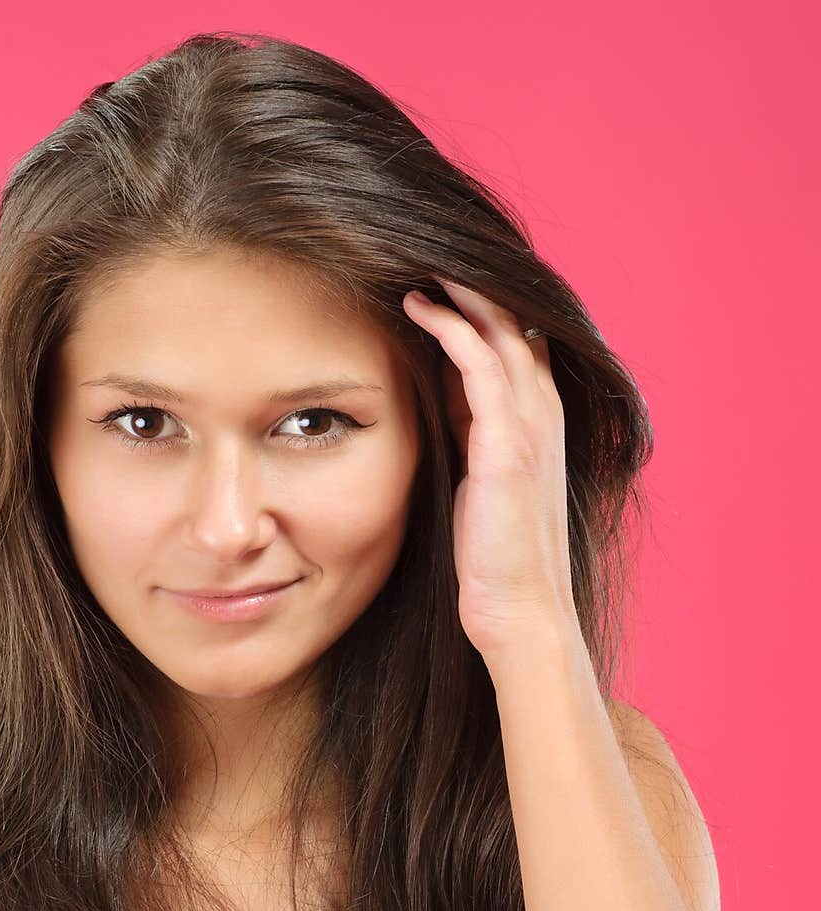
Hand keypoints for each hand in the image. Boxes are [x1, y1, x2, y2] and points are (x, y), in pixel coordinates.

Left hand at [402, 278, 579, 659]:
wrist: (520, 610)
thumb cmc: (495, 556)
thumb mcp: (481, 480)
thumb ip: (469, 432)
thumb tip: (435, 394)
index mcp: (537, 421)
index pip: (517, 339)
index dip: (484, 303)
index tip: (439, 272)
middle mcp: (543, 413)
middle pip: (515, 320)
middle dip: (475, 281)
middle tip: (427, 247)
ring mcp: (531, 425)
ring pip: (502, 329)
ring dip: (462, 288)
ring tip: (420, 257)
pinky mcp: (508, 443)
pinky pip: (481, 363)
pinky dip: (452, 326)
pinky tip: (419, 304)